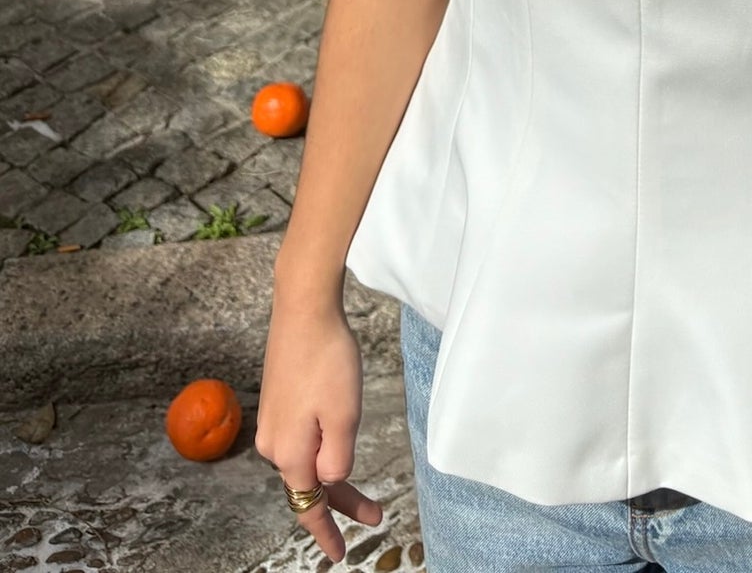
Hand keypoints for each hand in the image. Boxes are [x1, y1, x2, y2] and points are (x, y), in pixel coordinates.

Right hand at [255, 290, 383, 564]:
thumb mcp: (344, 414)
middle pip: (308, 485)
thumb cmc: (327, 358)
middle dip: (340, 501)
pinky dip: (321, 451)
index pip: (308, 506)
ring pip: (305, 461)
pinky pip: (301, 440)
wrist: (303, 307)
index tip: (340, 554)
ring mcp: (273, 421)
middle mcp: (273, 443)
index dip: (326, 532)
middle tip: (374, 513)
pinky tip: (336, 443)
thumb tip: (330, 479)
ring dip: (332, 474)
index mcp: (289, 453)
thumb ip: (338, 457)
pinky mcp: (277, 401)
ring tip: (361, 485)